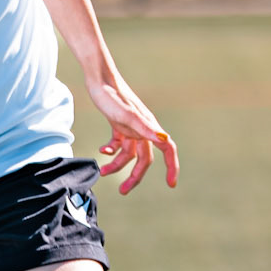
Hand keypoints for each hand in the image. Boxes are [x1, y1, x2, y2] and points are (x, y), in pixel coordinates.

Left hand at [86, 70, 178, 194]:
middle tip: (123, 191)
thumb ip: (145, 128)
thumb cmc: (113, 96)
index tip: (170, 184)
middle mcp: (143, 129)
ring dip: (116, 165)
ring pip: (128, 155)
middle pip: (144, 160)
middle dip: (134, 176)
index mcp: (149, 127)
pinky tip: (101, 151)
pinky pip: (118, 145)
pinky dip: (110, 151)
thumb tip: (165, 141)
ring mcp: (131, 128)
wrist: (99, 79)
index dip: (172, 167)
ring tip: (101, 171)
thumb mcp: (127, 115)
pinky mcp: (119, 125)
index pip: (168, 150)